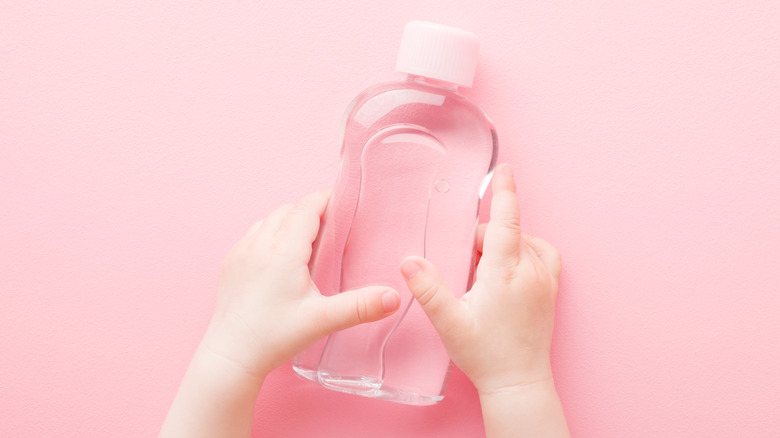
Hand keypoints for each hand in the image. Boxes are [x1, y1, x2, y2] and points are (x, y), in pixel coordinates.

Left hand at [204, 189, 401, 379]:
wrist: (230, 355)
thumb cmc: (273, 337)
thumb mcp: (322, 320)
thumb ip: (361, 306)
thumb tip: (394, 297)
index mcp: (283, 251)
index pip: (307, 207)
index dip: (327, 199)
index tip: (343, 201)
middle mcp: (259, 244)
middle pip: (289, 209)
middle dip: (311, 211)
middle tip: (333, 225)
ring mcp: (241, 251)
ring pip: (269, 219)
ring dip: (289, 221)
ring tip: (308, 240)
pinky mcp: (230, 263)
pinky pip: (253, 234)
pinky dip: (270, 234)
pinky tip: (280, 255)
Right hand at [400, 164, 561, 394]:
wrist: (518, 383)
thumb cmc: (485, 355)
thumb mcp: (449, 322)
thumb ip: (428, 289)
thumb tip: (409, 260)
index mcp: (505, 274)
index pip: (507, 221)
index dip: (504, 192)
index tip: (504, 168)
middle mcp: (530, 272)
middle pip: (507, 232)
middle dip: (483, 240)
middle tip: (465, 268)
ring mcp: (544, 281)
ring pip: (524, 242)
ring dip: (503, 245)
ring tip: (483, 271)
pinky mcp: (551, 291)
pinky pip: (542, 254)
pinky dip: (525, 251)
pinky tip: (509, 267)